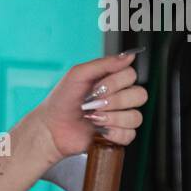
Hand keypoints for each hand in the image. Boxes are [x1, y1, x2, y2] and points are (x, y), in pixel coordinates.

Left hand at [23, 50, 148, 163]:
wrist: (51, 127)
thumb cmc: (61, 100)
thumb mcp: (78, 75)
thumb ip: (104, 63)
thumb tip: (129, 56)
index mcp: (112, 80)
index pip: (131, 75)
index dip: (115, 82)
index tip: (95, 88)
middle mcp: (120, 97)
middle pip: (140, 95)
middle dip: (113, 101)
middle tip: (93, 104)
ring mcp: (120, 117)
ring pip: (136, 117)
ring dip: (112, 118)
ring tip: (93, 118)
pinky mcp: (118, 135)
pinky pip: (130, 135)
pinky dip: (113, 133)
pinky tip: (99, 130)